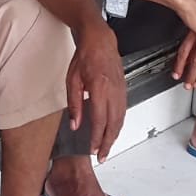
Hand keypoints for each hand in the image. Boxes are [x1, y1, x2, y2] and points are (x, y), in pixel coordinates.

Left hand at [67, 22, 126, 162]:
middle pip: (113, 124)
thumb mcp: (72, 80)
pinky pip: (123, 111)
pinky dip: (118, 125)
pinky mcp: (123, 89)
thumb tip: (75, 123)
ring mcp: (121, 90)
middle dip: (107, 142)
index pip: (99, 120)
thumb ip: (74, 104)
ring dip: (114, 136)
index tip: (92, 149)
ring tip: (106, 147)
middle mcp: (113, 91)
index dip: (96, 137)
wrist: (100, 41)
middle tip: (101, 155)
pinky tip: (113, 131)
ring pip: (120, 119)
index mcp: (99, 88)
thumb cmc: (85, 57)